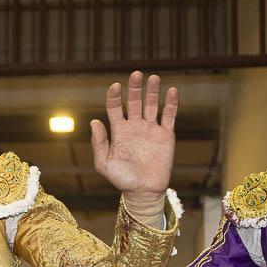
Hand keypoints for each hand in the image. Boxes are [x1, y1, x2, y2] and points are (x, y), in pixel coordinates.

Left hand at [91, 71, 177, 215]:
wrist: (144, 192)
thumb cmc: (122, 180)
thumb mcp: (104, 163)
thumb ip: (99, 143)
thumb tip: (94, 121)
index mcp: (119, 131)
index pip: (115, 107)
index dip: (115, 96)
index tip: (116, 86)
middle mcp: (135, 126)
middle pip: (134, 101)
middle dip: (135, 88)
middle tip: (136, 74)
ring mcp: (151, 129)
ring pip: (152, 105)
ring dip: (152, 91)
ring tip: (154, 78)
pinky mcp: (166, 135)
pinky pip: (169, 116)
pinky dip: (171, 103)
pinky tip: (171, 90)